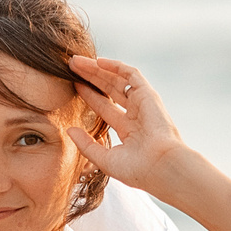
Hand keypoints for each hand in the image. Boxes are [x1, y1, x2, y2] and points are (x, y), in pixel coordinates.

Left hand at [68, 55, 194, 199]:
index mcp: (129, 131)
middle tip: (70, 67)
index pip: (105, 108)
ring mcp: (143, 104)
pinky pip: (131, 74)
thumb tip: (69, 129)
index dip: (89, 96)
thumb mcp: (105, 159)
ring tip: (76, 62)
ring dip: (97, 69)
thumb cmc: (137, 170)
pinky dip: (115, 66)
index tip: (73, 86)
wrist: (161, 167)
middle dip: (91, 78)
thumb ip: (86, 144)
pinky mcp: (148, 94)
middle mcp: (137, 115)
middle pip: (109, 90)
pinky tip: (97, 61)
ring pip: (117, 80)